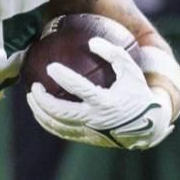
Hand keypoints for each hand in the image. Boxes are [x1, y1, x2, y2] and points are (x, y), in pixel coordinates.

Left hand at [26, 37, 174, 149]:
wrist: (147, 127)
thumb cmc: (137, 93)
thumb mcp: (131, 70)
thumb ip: (113, 53)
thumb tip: (91, 41)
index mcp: (106, 102)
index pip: (80, 89)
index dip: (64, 77)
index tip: (51, 67)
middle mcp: (95, 119)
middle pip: (61, 112)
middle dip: (43, 100)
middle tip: (35, 86)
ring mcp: (89, 131)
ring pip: (57, 124)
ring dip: (40, 112)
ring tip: (32, 97)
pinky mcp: (86, 138)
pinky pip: (61, 131)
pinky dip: (47, 122)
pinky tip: (40, 111)